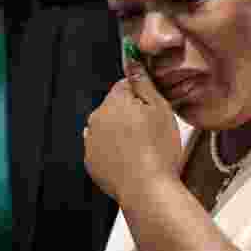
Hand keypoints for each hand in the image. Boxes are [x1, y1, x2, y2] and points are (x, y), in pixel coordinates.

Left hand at [84, 45, 183, 204]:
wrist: (147, 190)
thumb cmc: (158, 151)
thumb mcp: (160, 109)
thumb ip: (143, 82)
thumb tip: (132, 59)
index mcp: (113, 103)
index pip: (124, 87)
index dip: (142, 98)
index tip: (152, 111)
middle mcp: (96, 120)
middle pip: (115, 108)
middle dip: (131, 116)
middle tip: (151, 133)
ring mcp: (91, 142)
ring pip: (109, 129)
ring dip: (122, 134)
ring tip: (143, 150)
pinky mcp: (91, 162)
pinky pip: (104, 149)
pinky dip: (116, 152)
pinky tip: (132, 161)